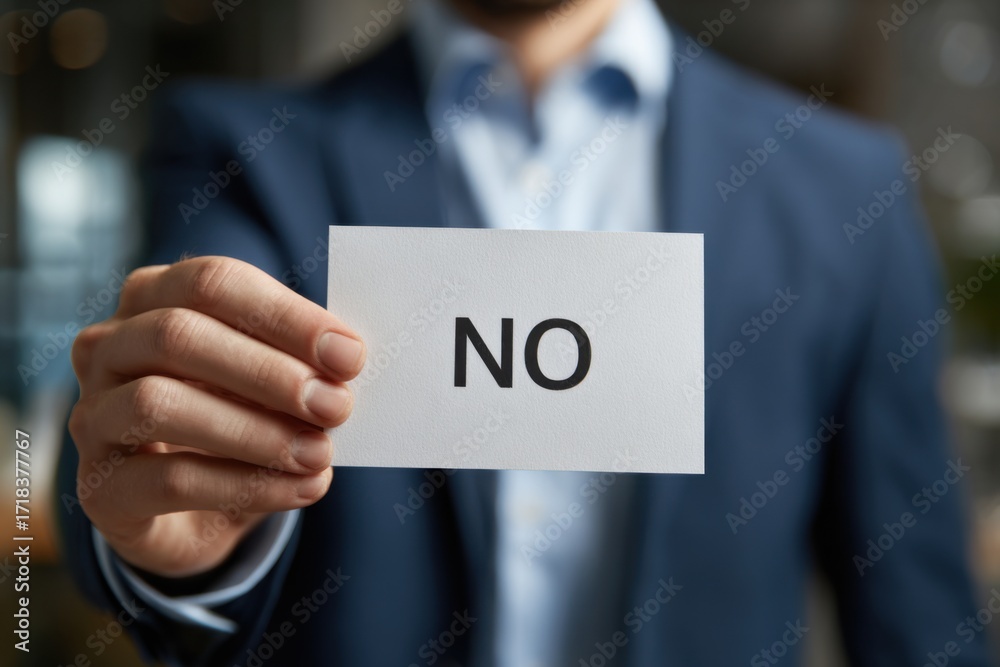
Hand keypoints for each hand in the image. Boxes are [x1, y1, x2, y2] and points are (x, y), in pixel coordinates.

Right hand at [68, 257, 364, 576]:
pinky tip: (302, 488)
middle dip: (268, 372)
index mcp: (152, 297)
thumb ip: (299, 360)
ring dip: (254, 431)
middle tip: (337, 406)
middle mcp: (109, 347)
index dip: (285, 316)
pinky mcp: (99, 486)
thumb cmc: (236, 415)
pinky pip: (168, 480)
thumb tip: (346, 358)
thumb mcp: (268, 379)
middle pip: (177, 335)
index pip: (212, 283)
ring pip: (159, 405)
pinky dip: (246, 485)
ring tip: (320, 453)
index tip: (349, 356)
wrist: (194, 509)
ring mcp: (93, 415)